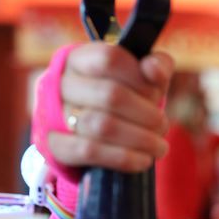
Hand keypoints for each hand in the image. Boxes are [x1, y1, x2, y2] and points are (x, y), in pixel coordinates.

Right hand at [47, 43, 172, 171]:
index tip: (156, 94)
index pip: (110, 59)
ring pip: (102, 126)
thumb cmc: (125, 95)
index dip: (140, 79)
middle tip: (163, 125)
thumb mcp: (144, 77)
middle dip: (147, 115)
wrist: (91, 130)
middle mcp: (62, 84)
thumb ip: (157, 65)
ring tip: (159, 147)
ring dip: (140, 139)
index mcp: (81, 59)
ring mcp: (56, 115)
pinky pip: (89, 152)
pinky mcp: (56, 145)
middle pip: (111, 95)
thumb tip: (153, 68)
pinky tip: (143, 160)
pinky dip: (123, 158)